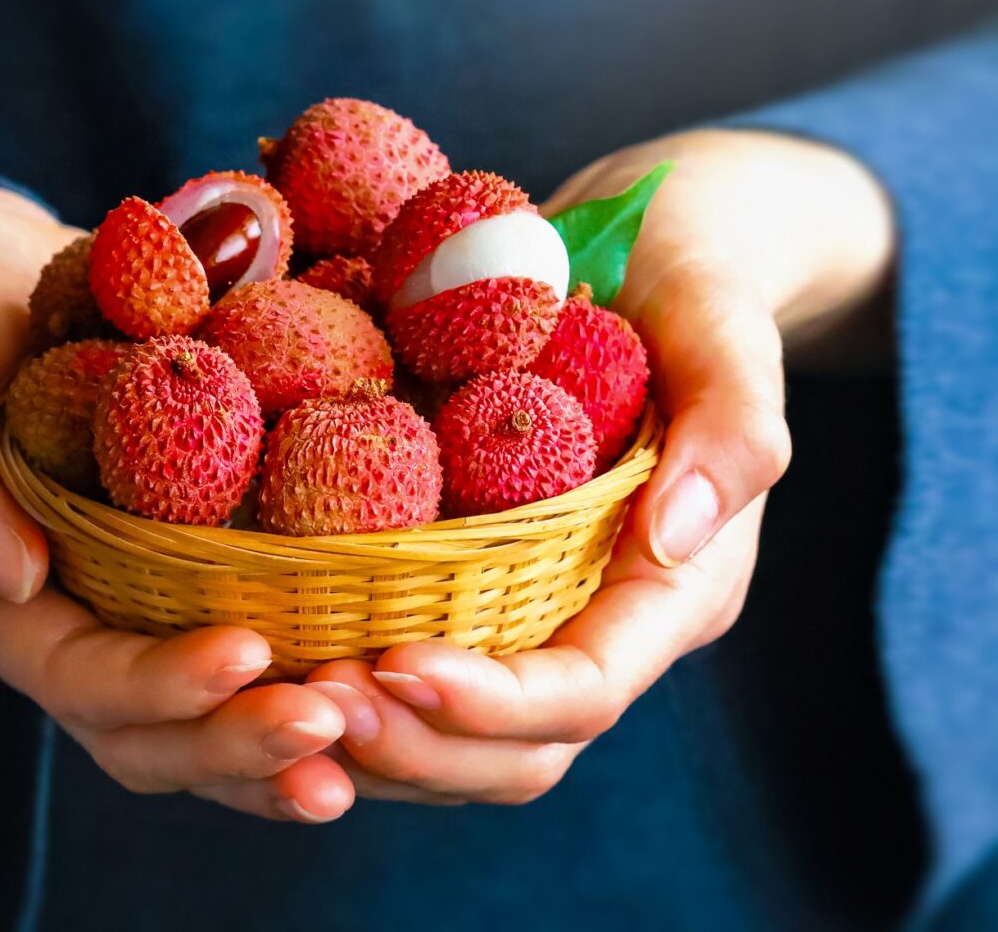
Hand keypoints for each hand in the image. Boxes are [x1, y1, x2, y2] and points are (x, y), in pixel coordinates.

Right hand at [0, 179, 354, 821]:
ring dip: (271, 748)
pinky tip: (371, 693)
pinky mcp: (161, 582)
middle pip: (141, 735)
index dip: (160, 681)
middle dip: (233, 743)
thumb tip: (14, 578)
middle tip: (334, 727)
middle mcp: (43, 628)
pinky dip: (290, 687)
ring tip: (364, 750)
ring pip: (190, 724)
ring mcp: (106, 612)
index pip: (73, 675)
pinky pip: (227, 664)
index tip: (249, 652)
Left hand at [308, 129, 893, 803]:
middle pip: (515, 754)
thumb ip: (732, 421)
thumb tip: (679, 532)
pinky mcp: (473, 588)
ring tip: (274, 693)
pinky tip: (265, 652)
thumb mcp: (724, 316)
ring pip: (456, 743)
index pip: (585, 691)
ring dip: (369, 739)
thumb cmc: (695, 273)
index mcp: (675, 587)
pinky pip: (411, 674)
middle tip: (311, 698)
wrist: (649, 243)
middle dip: (414, 745)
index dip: (492, 703)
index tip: (396, 665)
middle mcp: (603, 624)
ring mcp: (535, 614)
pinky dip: (346, 684)